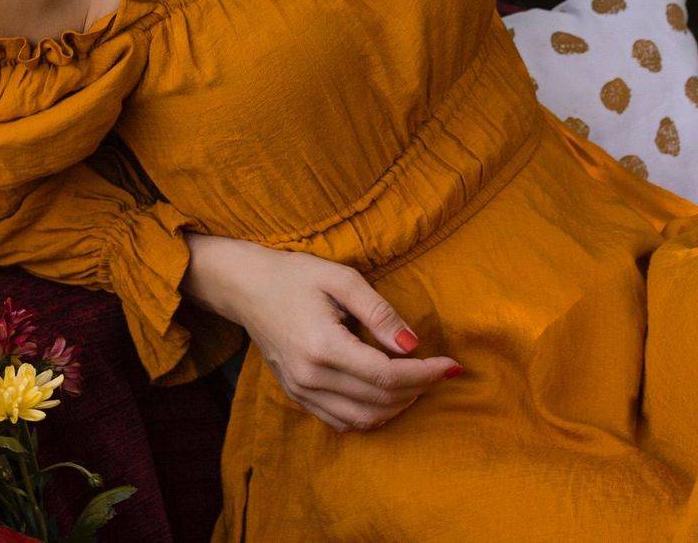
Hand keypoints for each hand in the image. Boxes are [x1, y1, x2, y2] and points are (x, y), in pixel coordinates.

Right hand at [186, 236, 463, 432]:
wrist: (245, 287)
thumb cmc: (293, 275)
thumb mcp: (339, 278)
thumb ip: (378, 312)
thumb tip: (413, 344)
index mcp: (323, 346)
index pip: (387, 376)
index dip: (426, 375)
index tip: (452, 365)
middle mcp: (311, 377)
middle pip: (381, 401)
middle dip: (418, 389)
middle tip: (437, 369)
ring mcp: (302, 391)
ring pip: (364, 419)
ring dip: (398, 406)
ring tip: (415, 380)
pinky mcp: (297, 396)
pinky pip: (343, 421)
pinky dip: (373, 414)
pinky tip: (385, 392)